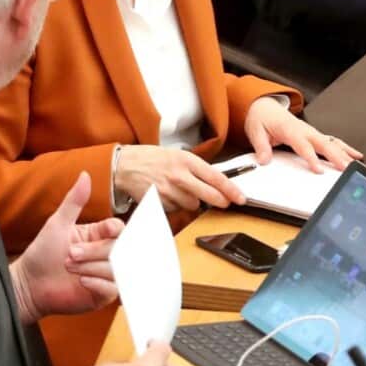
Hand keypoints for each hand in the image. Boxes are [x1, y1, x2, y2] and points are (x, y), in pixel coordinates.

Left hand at [11, 172, 123, 323]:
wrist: (29, 284)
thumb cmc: (42, 253)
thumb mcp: (58, 223)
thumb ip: (74, 201)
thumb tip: (85, 175)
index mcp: (97, 235)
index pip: (118, 229)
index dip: (113, 229)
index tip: (104, 231)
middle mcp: (104, 254)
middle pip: (118, 249)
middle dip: (94, 251)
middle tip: (70, 255)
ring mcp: (105, 275)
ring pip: (116, 269)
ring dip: (92, 267)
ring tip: (70, 268)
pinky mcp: (101, 295)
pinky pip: (112, 288)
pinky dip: (98, 283)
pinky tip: (82, 281)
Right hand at [115, 144, 244, 211]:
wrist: (125, 165)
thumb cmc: (152, 158)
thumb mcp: (177, 156)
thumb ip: (196, 168)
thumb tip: (216, 181)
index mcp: (187, 160)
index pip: (216, 178)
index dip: (231, 190)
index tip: (240, 198)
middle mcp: (179, 176)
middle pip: (208, 195)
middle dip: (219, 201)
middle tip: (224, 203)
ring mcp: (169, 190)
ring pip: (192, 205)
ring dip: (191, 201)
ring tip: (179, 190)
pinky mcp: (159, 202)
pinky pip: (176, 209)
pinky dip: (175, 205)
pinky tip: (167, 194)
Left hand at [244, 96, 361, 172]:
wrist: (265, 107)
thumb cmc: (262, 118)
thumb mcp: (255, 131)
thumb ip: (261, 146)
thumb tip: (264, 160)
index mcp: (290, 129)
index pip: (303, 145)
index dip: (311, 158)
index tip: (318, 170)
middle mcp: (304, 130)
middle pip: (323, 144)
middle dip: (336, 156)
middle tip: (345, 169)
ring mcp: (311, 132)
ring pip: (331, 143)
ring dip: (344, 154)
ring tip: (354, 165)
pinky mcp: (315, 135)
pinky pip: (332, 142)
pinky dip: (345, 148)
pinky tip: (356, 155)